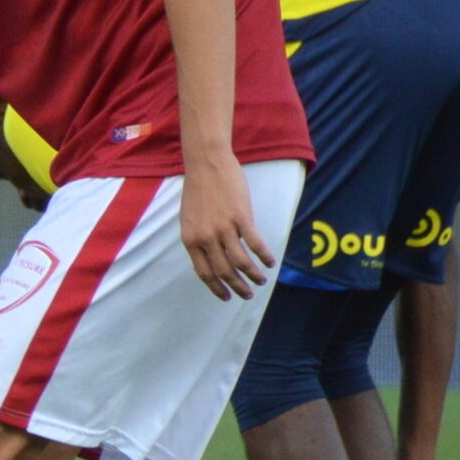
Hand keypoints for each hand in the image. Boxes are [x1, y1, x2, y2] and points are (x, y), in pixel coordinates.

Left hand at [179, 154, 272, 299]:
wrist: (206, 163)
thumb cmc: (198, 189)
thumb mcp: (189, 218)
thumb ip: (198, 238)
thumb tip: (211, 256)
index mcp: (190, 239)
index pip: (204, 272)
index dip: (216, 287)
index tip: (226, 297)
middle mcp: (206, 238)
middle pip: (224, 271)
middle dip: (238, 287)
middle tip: (248, 295)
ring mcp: (224, 228)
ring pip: (241, 262)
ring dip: (253, 276)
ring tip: (261, 281)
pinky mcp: (241, 218)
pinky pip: (255, 244)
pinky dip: (264, 256)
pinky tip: (271, 262)